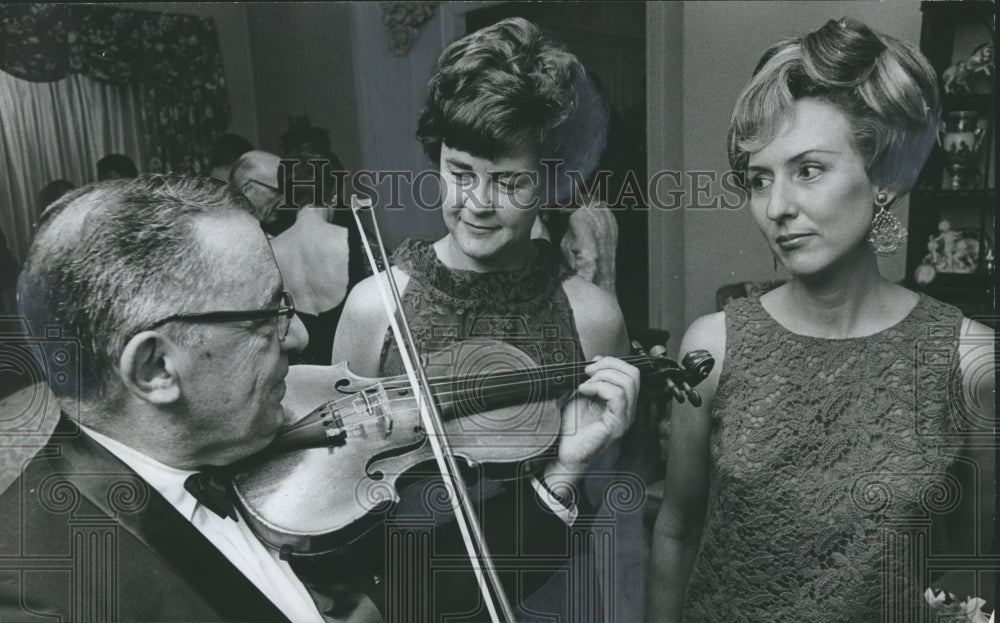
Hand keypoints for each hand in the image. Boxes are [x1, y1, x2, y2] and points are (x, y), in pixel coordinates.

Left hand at [552, 356, 638, 475]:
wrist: (565, 452)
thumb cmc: (573, 429)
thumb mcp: (583, 396)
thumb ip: (592, 380)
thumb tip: (595, 362)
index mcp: (623, 402)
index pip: (631, 373)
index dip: (612, 362)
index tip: (592, 364)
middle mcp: (628, 410)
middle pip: (633, 374)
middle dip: (608, 365)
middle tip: (588, 372)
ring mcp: (625, 418)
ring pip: (627, 383)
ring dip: (602, 377)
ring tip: (585, 384)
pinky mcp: (616, 425)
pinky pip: (617, 396)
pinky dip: (599, 387)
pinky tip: (584, 391)